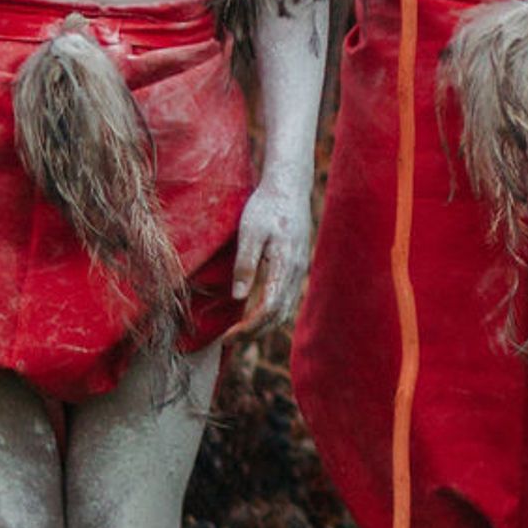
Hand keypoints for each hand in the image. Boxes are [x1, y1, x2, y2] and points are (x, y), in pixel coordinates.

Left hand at [231, 175, 313, 325]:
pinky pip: (287, 298)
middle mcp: (296, 273)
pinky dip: (272, 312)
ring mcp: (300, 270)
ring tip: (240, 330)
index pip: (269, 310)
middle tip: (229, 339)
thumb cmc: (266, 207)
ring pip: (286, 309)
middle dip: (254, 332)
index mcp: (285, 266)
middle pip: (279, 316)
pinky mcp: (298, 266)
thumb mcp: (249, 232)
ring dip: (264, 325)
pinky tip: (255, 311)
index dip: (248, 328)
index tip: (227, 336)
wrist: (289, 188)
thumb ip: (245, 264)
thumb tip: (238, 298)